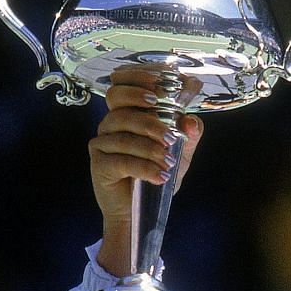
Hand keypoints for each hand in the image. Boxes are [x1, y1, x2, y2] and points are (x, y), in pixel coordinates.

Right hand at [89, 80, 204, 276]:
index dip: (137, 78)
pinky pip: (121, 160)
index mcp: (128, 113)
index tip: (160, 87)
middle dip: (147, 117)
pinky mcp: (99, 164)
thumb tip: (191, 120)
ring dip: (150, 148)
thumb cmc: (155, 176)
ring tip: (168, 163)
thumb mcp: (179, 155)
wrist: (139, 211)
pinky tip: (160, 176)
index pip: (123, 84)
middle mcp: (111, 124)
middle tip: (170, 135)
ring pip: (123, 134)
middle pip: (118, 104)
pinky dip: (144, 167)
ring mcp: (102, 143)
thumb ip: (188, 136)